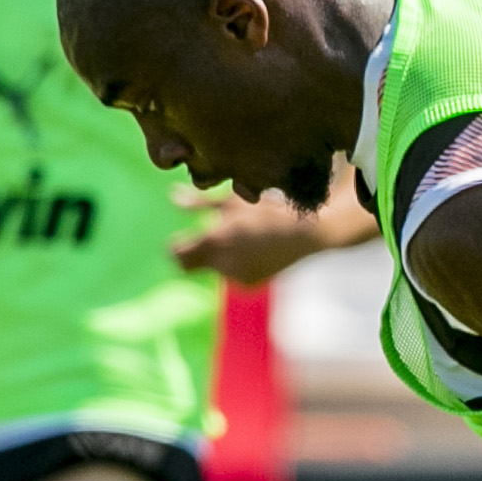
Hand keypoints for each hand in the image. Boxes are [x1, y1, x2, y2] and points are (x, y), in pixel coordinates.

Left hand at [172, 188, 349, 285]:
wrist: (309, 233)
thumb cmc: (270, 208)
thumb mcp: (234, 201)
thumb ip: (201, 204)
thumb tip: (172, 197)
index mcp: (217, 240)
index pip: (178, 254)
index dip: (177, 246)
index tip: (186, 238)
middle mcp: (224, 263)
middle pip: (190, 266)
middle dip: (195, 252)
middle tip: (211, 236)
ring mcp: (237, 276)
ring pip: (211, 268)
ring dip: (216, 257)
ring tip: (240, 237)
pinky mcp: (250, 284)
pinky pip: (229, 275)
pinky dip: (233, 264)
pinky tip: (252, 249)